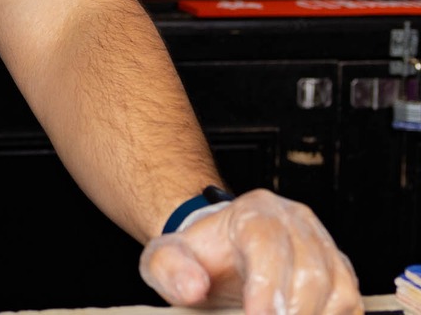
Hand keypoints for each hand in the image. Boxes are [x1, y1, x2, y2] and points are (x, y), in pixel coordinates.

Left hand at [139, 189, 361, 313]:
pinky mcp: (340, 273)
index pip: (267, 244)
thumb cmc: (197, 257)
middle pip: (310, 270)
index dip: (265, 286)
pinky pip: (351, 304)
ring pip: (337, 289)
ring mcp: (324, 247)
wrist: (220, 255)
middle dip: (292, 313)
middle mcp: (297, 223)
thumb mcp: (165, 258)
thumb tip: (193, 289)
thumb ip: (171, 270)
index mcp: (254, 212)